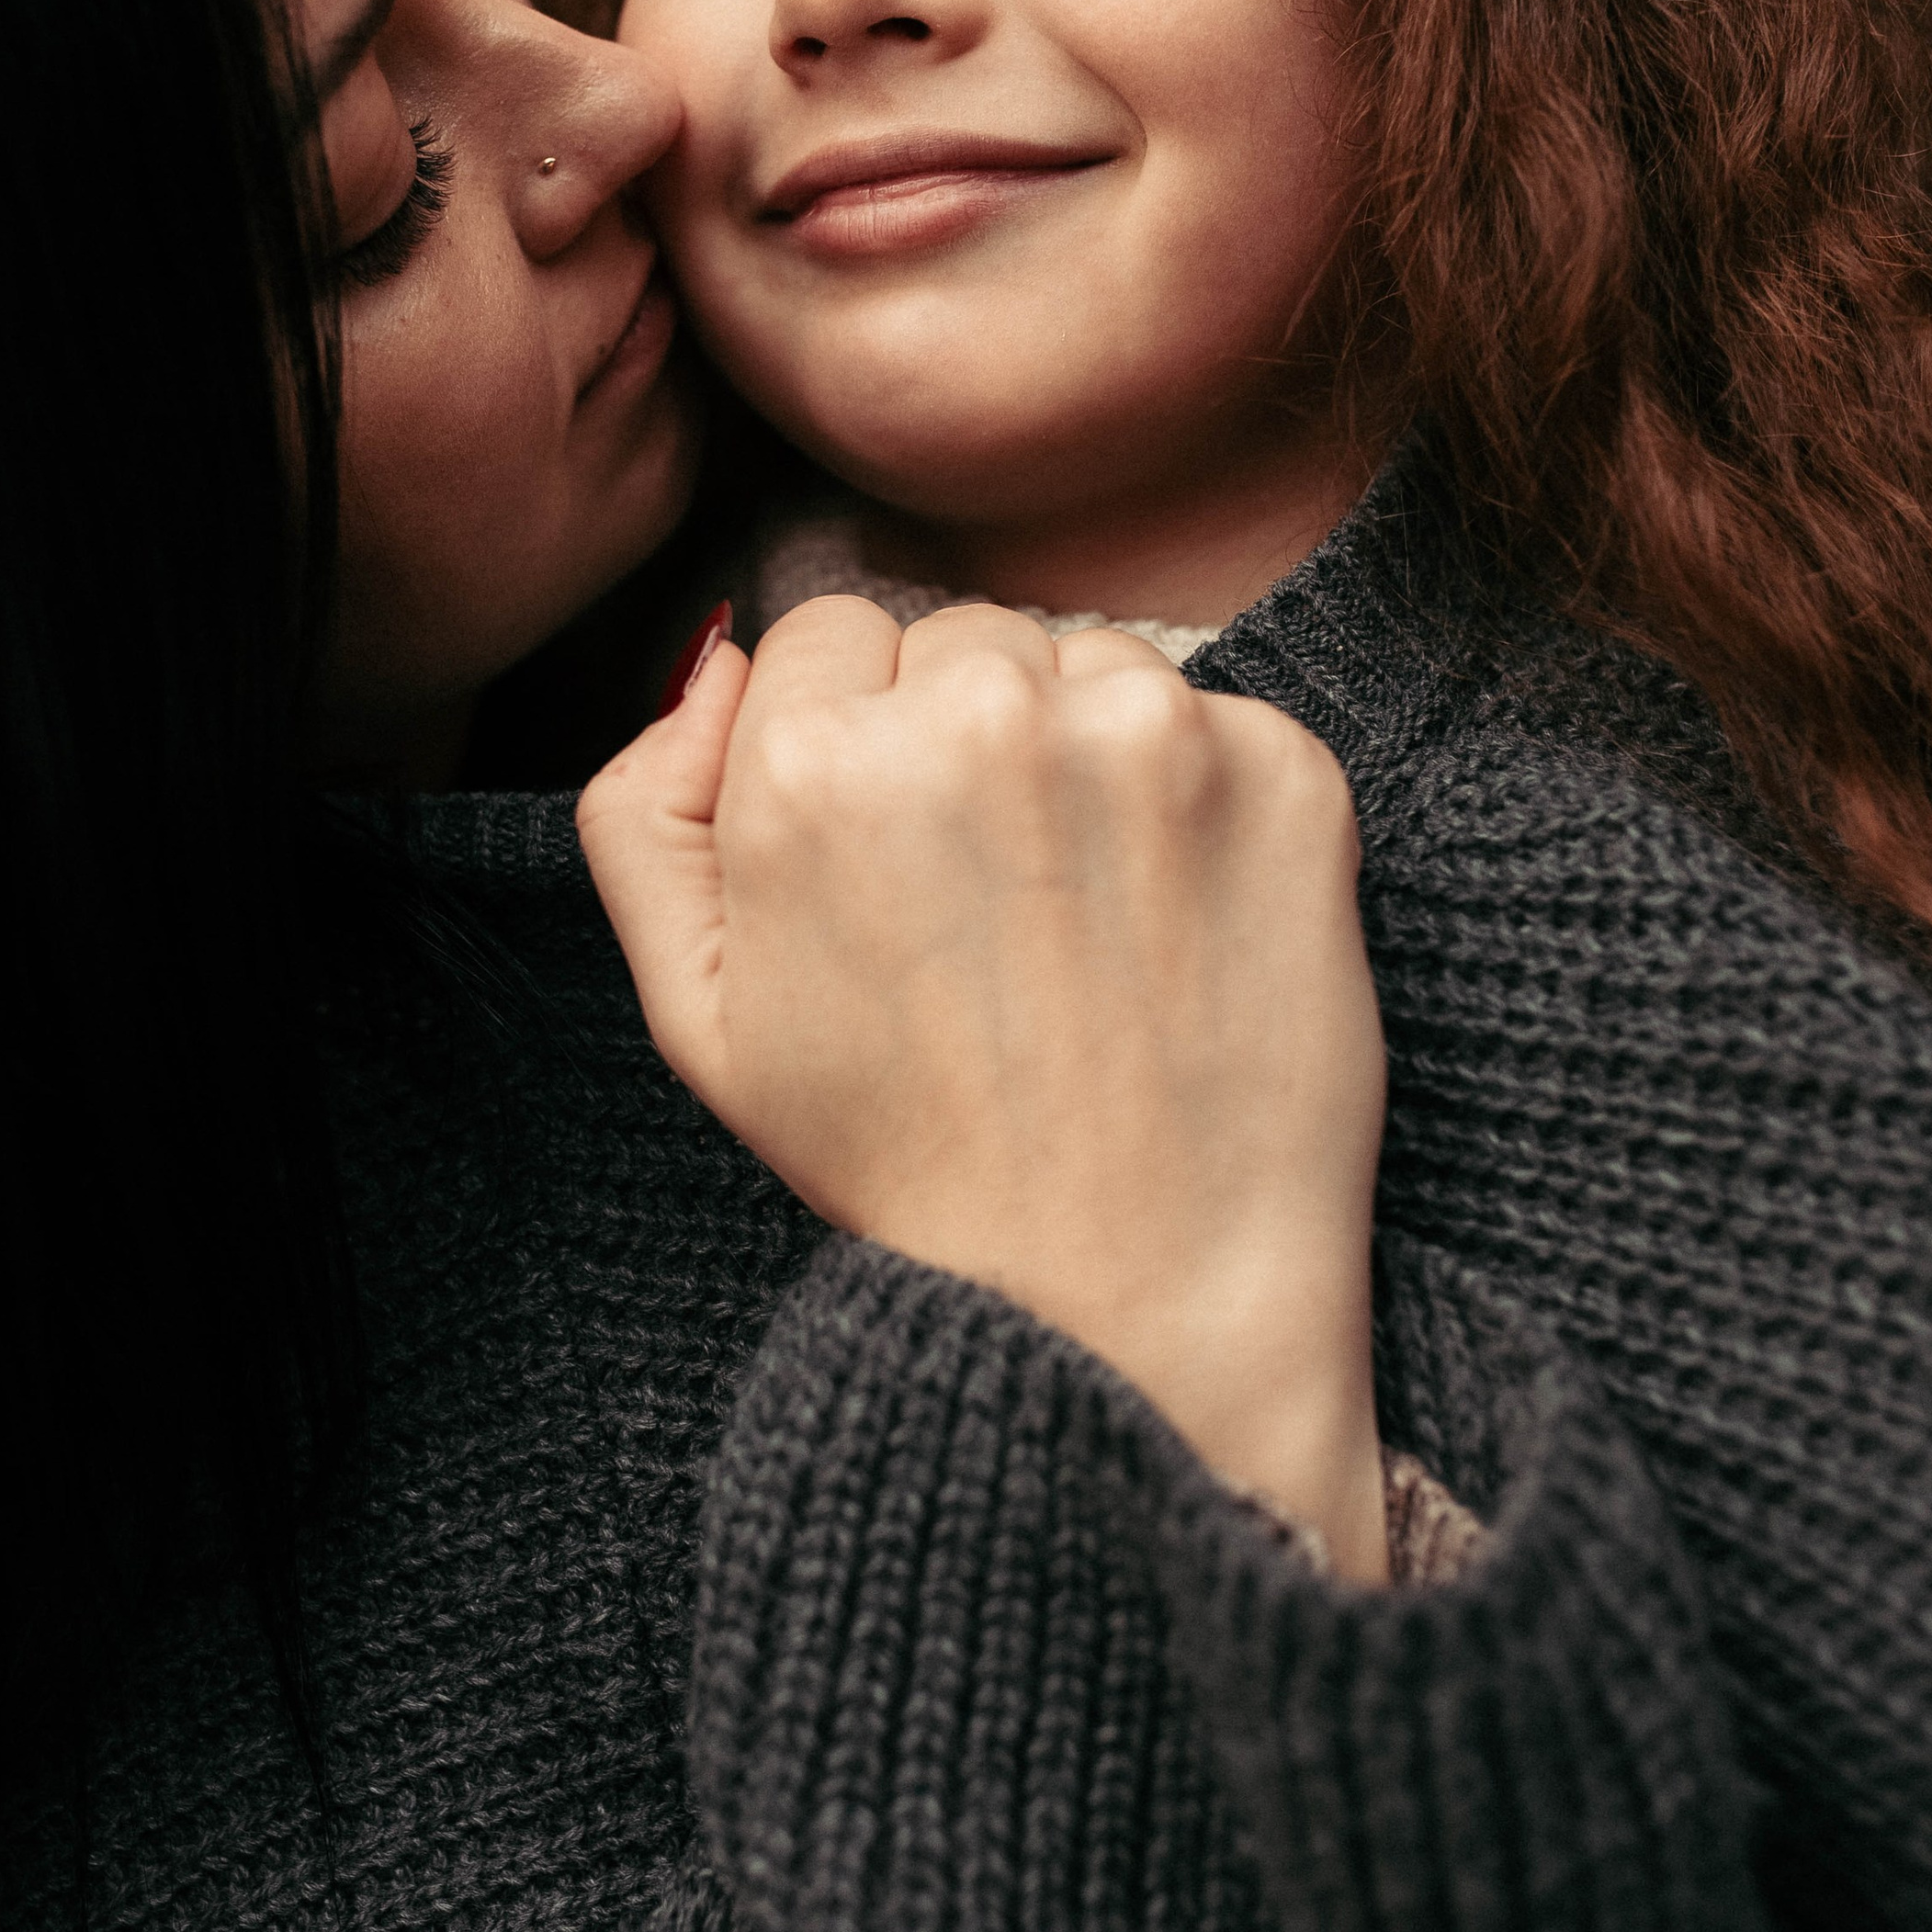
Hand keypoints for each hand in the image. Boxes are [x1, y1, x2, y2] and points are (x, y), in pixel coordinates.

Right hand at [580, 597, 1390, 1579]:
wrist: (1139, 1296)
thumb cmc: (908, 1165)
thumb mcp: (701, 1018)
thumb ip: (644, 814)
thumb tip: (721, 660)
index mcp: (812, 759)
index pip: (830, 635)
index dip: (855, 748)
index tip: (896, 864)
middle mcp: (979, 712)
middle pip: (963, 638)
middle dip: (969, 738)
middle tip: (995, 909)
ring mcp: (1150, 731)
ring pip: (1093, 666)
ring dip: (1091, 758)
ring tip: (1090, 928)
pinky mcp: (1288, 769)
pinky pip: (1226, 723)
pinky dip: (1209, 805)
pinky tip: (1184, 931)